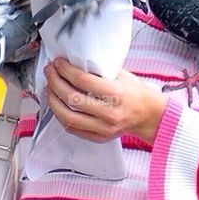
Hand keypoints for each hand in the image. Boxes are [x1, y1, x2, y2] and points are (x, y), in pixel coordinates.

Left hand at [44, 57, 166, 144]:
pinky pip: (72, 129)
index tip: (58, 63)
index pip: (82, 81)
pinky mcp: (98, 137)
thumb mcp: (122, 74)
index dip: (65, 70)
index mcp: (116, 94)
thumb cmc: (136, 93)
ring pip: (68, 117)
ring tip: (49, 88)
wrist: (149, 115)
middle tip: (50, 72)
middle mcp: (109, 113)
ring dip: (53, 101)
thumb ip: (99, 70)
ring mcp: (103, 128)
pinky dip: (61, 116)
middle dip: (55, 82)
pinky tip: (57, 104)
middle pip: (72, 98)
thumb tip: (74, 61)